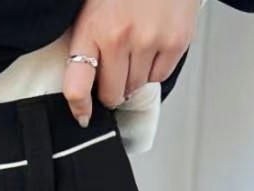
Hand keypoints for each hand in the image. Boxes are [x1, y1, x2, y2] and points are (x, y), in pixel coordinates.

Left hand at [64, 0, 200, 124]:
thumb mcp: (92, 6)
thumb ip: (88, 42)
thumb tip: (86, 85)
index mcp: (92, 29)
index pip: (77, 86)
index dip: (79, 107)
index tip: (83, 116)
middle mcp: (119, 38)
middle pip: (112, 94)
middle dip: (112, 89)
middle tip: (115, 70)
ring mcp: (149, 41)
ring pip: (137, 87)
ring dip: (134, 76)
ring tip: (136, 47)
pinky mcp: (175, 41)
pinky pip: (159, 76)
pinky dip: (155, 67)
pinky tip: (153, 43)